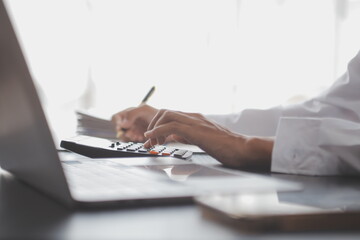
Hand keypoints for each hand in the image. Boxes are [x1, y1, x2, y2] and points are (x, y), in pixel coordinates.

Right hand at [111, 104, 157, 141]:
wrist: (167, 123)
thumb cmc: (156, 113)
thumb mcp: (143, 109)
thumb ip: (131, 114)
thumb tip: (122, 124)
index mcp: (129, 112)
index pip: (116, 117)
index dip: (118, 122)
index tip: (122, 126)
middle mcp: (130, 121)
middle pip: (120, 128)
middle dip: (124, 132)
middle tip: (131, 133)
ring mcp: (134, 129)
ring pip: (126, 135)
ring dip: (130, 136)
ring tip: (137, 136)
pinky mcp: (139, 136)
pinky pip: (133, 140)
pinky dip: (136, 139)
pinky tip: (140, 138)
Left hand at [144, 109, 273, 169]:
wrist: (242, 148)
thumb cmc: (226, 147)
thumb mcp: (203, 140)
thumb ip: (188, 138)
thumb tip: (174, 142)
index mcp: (195, 119)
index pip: (171, 115)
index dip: (158, 126)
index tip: (153, 139)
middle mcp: (193, 116)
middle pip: (165, 112)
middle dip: (153, 125)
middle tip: (150, 141)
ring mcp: (194, 121)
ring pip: (166, 115)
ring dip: (154, 129)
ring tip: (151, 143)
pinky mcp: (195, 129)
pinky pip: (170, 126)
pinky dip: (157, 132)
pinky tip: (153, 140)